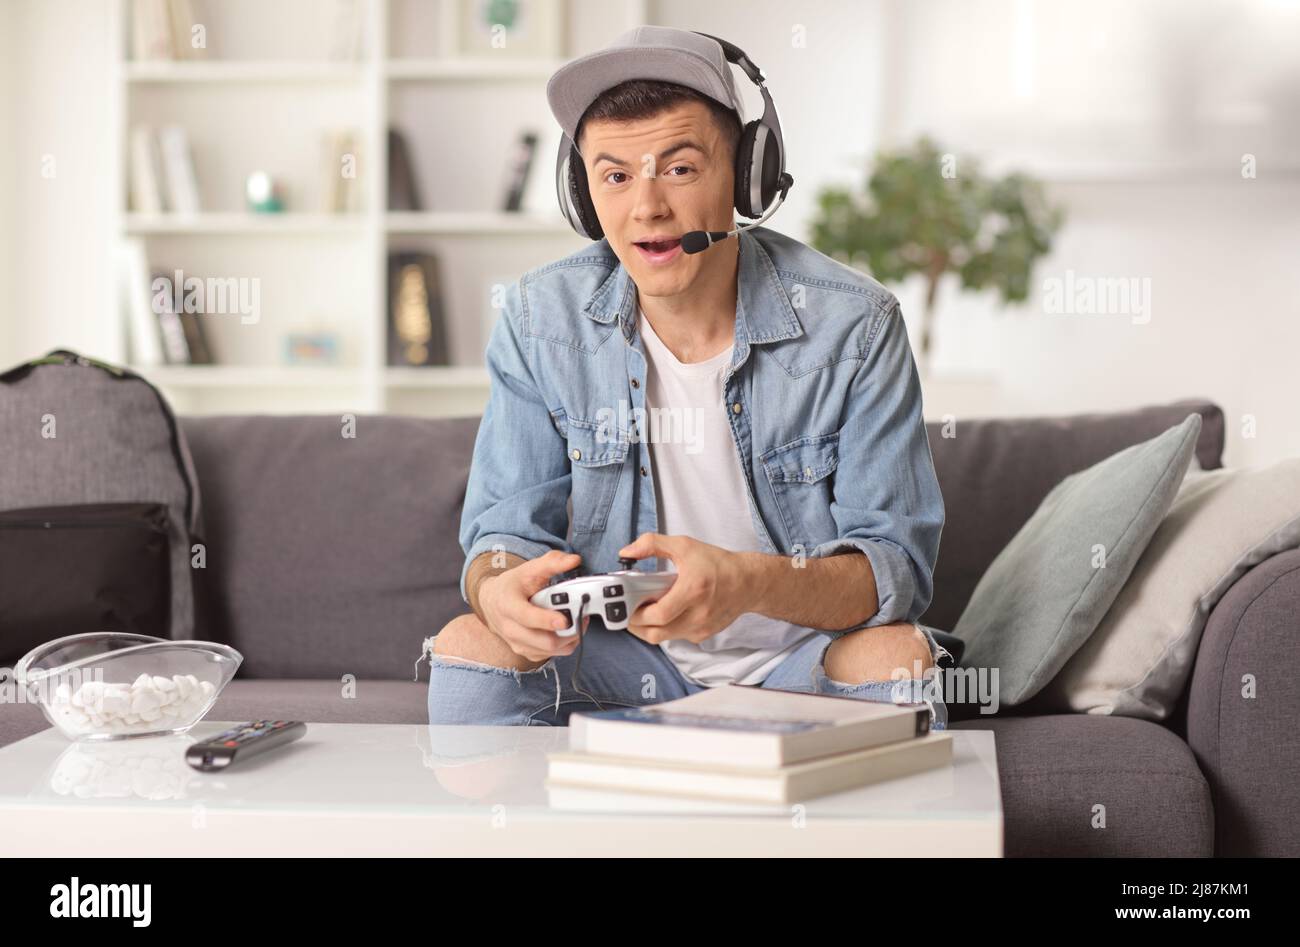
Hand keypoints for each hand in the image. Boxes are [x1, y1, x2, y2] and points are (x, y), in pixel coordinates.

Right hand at [478, 550, 589, 662]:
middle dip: (568, 631)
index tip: (564, 619)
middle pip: (544, 641)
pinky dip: (564, 644)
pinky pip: (551, 655)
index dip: (547, 620)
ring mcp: (518, 644)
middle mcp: (510, 629)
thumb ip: (552, 562)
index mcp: (508, 605)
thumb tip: (574, 560)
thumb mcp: (529, 569)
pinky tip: (568, 629)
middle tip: (581, 615)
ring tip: (578, 620)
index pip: (527, 617)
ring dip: (570, 638)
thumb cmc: (512, 585)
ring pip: (551, 650)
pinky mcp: (526, 652)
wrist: (492, 602)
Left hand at [617, 532, 746, 644]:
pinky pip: (675, 637)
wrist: (749, 583)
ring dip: (648, 627)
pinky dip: (665, 627)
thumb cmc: (718, 564)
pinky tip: (664, 613)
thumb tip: (626, 552)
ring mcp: (701, 628)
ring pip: (664, 638)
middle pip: (656, 633)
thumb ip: (652, 544)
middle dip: (636, 625)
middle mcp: (698, 614)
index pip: (658, 614)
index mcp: (693, 590)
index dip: (636, 613)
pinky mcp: (703, 635)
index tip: (627, 603)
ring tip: (643, 610)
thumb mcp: (684, 545)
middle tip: (629, 610)